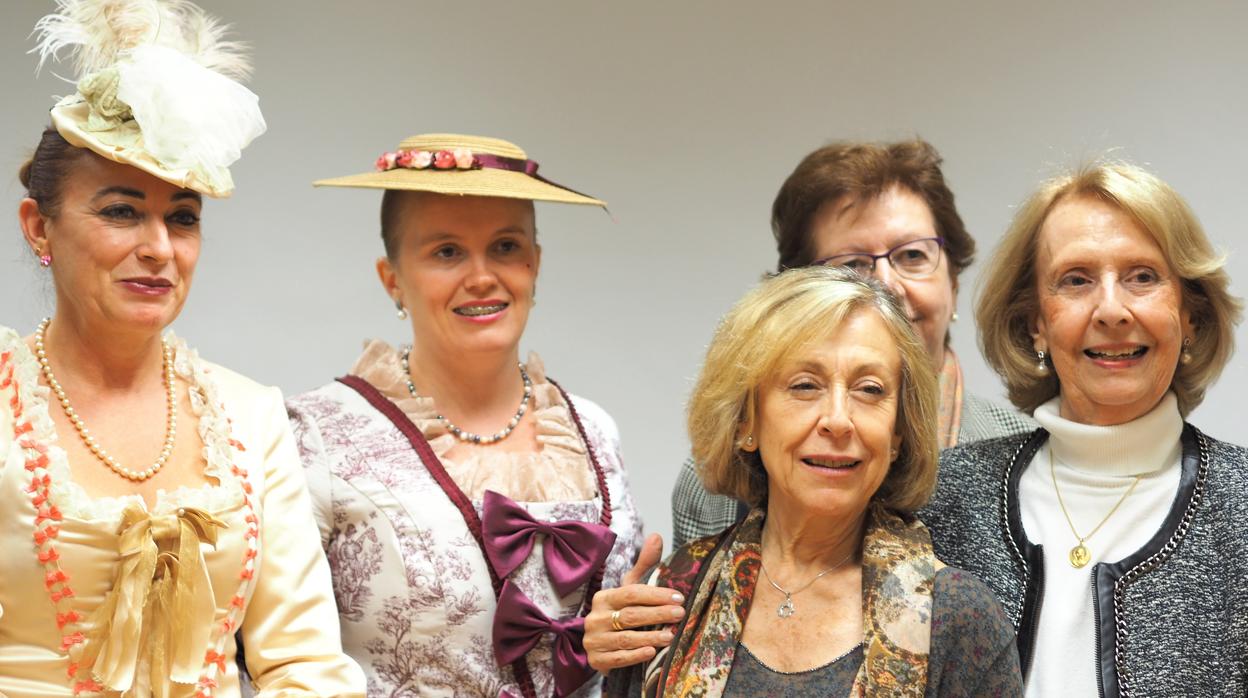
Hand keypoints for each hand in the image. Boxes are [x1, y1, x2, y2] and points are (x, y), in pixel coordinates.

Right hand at [585, 533, 685, 671]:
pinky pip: (618, 658)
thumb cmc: (622, 613)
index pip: (631, 593)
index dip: (656, 595)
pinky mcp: (595, 660)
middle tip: (680, 614)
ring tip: (671, 636)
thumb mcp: (632, 589)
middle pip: (631, 615)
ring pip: (626, 638)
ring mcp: (593, 640)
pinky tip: (652, 653)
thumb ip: (645, 565)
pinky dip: (636, 655)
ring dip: (651, 637)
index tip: (679, 597)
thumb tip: (656, 536)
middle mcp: (595, 618)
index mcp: (604, 597)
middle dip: (658, 614)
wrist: (604, 647)